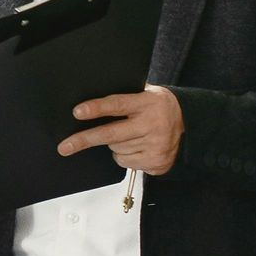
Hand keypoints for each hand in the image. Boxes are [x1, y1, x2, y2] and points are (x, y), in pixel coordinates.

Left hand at [59, 84, 183, 175]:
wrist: (190, 122)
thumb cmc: (158, 105)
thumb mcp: (146, 93)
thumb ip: (124, 98)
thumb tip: (91, 104)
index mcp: (147, 103)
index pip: (117, 105)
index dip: (96, 109)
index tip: (78, 112)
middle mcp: (152, 125)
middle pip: (111, 135)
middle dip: (85, 140)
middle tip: (65, 146)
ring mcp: (156, 146)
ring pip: (116, 150)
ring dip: (113, 144)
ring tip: (129, 134)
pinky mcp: (156, 163)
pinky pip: (125, 162)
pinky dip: (124, 155)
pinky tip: (136, 146)